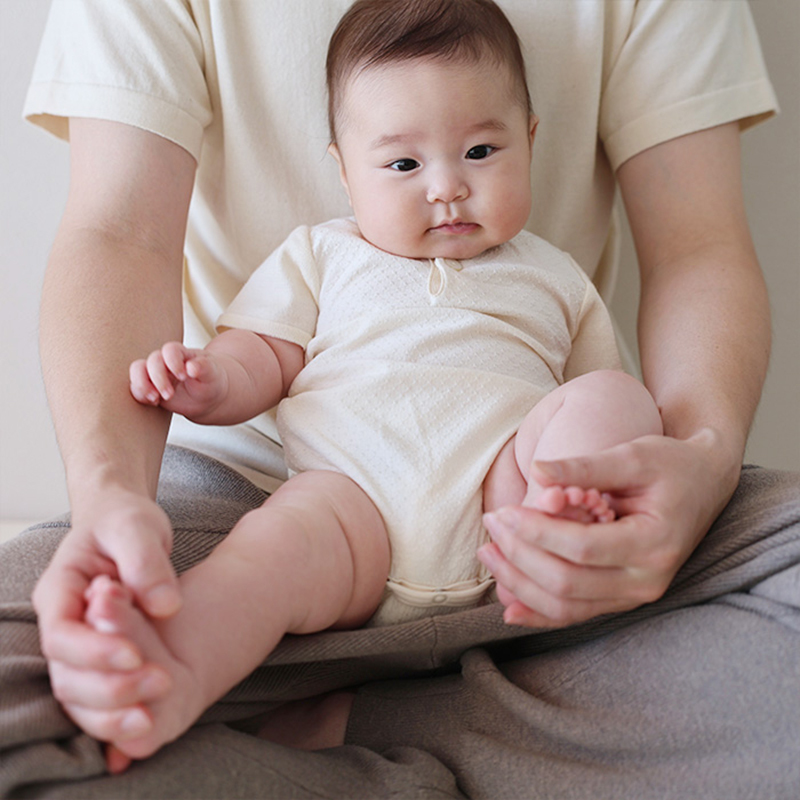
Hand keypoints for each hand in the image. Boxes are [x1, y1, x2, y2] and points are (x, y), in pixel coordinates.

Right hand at [32, 486, 178, 747]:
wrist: (124, 522)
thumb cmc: (125, 520)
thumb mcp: (137, 527)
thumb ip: (147, 562)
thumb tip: (166, 606)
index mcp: (60, 590)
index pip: (62, 635)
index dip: (95, 652)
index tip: (136, 656)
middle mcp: (63, 622)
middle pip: (68, 673)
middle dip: (110, 688)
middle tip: (161, 684)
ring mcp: (79, 643)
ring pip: (80, 693)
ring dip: (114, 708)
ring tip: (155, 713)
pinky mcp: (101, 655)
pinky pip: (100, 692)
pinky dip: (120, 710)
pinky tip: (149, 721)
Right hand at [130, 342, 226, 420]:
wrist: (207, 398)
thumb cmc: (210, 381)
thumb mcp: (212, 373)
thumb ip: (204, 367)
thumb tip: (191, 366)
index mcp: (181, 353)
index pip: (170, 350)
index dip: (173, 362)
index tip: (184, 376)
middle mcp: (165, 361)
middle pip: (152, 360)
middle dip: (159, 379)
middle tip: (170, 395)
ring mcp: (155, 373)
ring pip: (137, 370)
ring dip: (142, 384)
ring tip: (155, 398)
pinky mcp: (150, 387)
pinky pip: (136, 387)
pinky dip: (140, 394)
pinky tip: (154, 402)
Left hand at [478, 429, 738, 627]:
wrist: (704, 484)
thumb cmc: (670, 464)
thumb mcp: (633, 455)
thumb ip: (584, 466)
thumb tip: (537, 470)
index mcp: (655, 542)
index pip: (582, 547)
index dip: (536, 532)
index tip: (504, 512)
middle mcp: (648, 579)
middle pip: (568, 582)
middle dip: (520, 556)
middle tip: (491, 524)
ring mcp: (637, 596)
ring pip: (567, 606)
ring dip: (520, 585)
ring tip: (488, 554)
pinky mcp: (622, 599)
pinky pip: (576, 614)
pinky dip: (539, 612)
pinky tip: (508, 605)